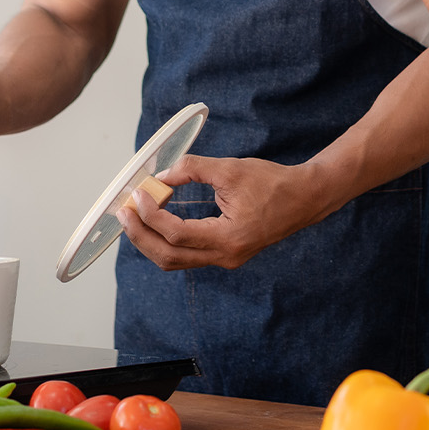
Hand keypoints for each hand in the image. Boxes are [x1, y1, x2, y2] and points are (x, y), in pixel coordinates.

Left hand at [115, 155, 326, 270]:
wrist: (304, 198)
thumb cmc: (273, 183)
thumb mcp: (230, 169)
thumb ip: (193, 168)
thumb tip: (162, 174)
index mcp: (228, 238)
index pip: (176, 234)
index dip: (151, 215)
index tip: (139, 194)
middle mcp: (225, 256)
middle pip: (168, 257)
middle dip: (141, 234)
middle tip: (124, 211)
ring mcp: (225, 259)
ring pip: (175, 261)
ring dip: (150, 240)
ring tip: (134, 216)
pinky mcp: (225, 253)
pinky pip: (187, 255)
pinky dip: (166, 240)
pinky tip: (157, 220)